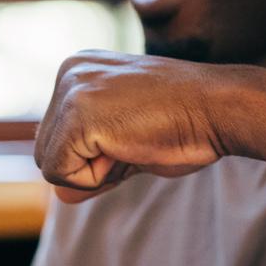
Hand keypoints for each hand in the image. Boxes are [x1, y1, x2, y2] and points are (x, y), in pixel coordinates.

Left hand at [34, 52, 231, 201]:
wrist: (220, 108)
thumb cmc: (186, 125)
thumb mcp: (128, 145)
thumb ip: (91, 165)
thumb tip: (59, 196)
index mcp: (79, 69)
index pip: (57, 137)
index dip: (95, 156)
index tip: (136, 133)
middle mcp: (68, 72)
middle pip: (45, 151)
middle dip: (89, 165)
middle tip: (136, 141)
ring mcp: (70, 90)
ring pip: (50, 165)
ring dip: (94, 172)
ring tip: (133, 141)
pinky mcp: (77, 115)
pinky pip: (60, 174)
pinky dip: (95, 178)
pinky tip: (129, 147)